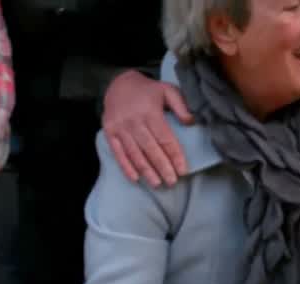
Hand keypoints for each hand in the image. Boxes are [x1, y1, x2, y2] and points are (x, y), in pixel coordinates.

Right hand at [102, 70, 194, 186]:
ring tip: (157, 184)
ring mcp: (119, 128)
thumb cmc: (148, 91)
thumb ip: (180, 105)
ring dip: (146, 171)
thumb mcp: (167, 90)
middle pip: (150, 149)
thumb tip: (191, 121)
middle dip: (162, 167)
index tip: (183, 170)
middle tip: (172, 182)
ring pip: (134, 153)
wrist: (118, 83)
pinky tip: (135, 179)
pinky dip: (126, 167)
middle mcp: (133, 121)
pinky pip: (118, 153)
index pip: (165, 138)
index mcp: (149, 112)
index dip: (174, 155)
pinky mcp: (109, 132)